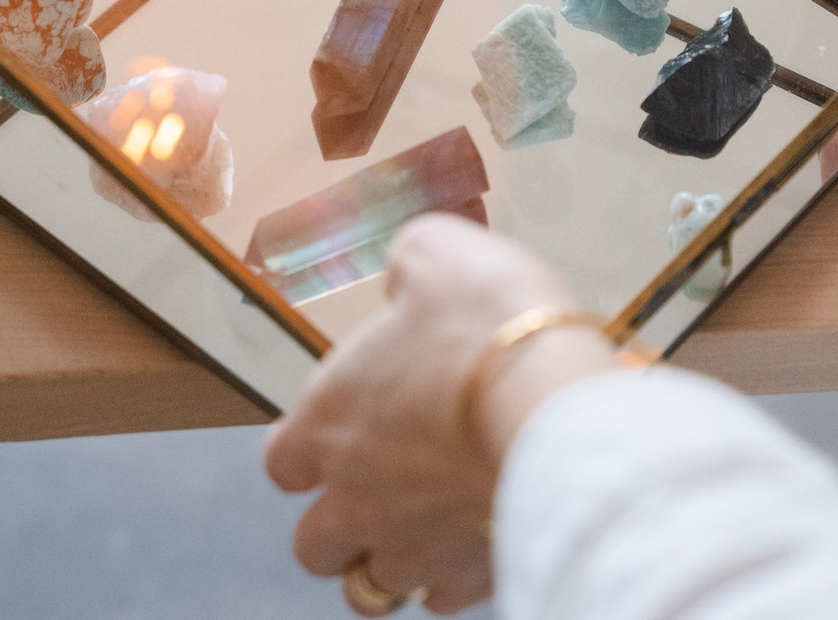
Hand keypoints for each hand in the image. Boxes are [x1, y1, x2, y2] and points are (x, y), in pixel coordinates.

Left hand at [264, 214, 614, 614]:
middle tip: (379, 486)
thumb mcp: (435, 253)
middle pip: (314, 545)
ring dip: (389, 556)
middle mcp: (355, 497)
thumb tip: (407, 277)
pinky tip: (474, 533)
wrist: (556, 398)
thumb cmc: (487, 322)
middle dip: (337, 523)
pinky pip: (443, 598)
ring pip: (372, 587)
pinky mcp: (470, 574)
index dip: (306, 447)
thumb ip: (406, 265)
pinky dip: (450, 574)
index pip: (282, 462)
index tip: (339, 428)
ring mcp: (412, 545)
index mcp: (328, 421)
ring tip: (424, 521)